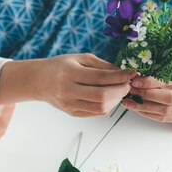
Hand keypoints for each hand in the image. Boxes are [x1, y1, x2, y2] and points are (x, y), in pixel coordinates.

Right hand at [0, 53, 135, 116]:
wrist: (40, 81)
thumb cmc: (62, 66)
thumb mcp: (81, 59)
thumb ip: (103, 66)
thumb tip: (125, 74)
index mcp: (70, 73)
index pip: (101, 78)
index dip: (120, 76)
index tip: (132, 73)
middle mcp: (68, 91)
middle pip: (102, 96)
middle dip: (121, 90)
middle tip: (128, 84)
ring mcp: (69, 105)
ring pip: (101, 107)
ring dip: (116, 99)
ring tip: (120, 90)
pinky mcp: (72, 113)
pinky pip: (96, 112)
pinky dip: (108, 105)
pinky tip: (110, 97)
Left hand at [122, 65, 171, 122]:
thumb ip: (164, 68)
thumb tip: (137, 72)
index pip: (171, 80)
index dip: (151, 82)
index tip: (135, 80)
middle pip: (170, 98)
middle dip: (147, 95)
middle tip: (131, 91)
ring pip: (166, 111)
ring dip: (144, 107)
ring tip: (129, 102)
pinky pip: (165, 118)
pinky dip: (149, 114)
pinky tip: (138, 109)